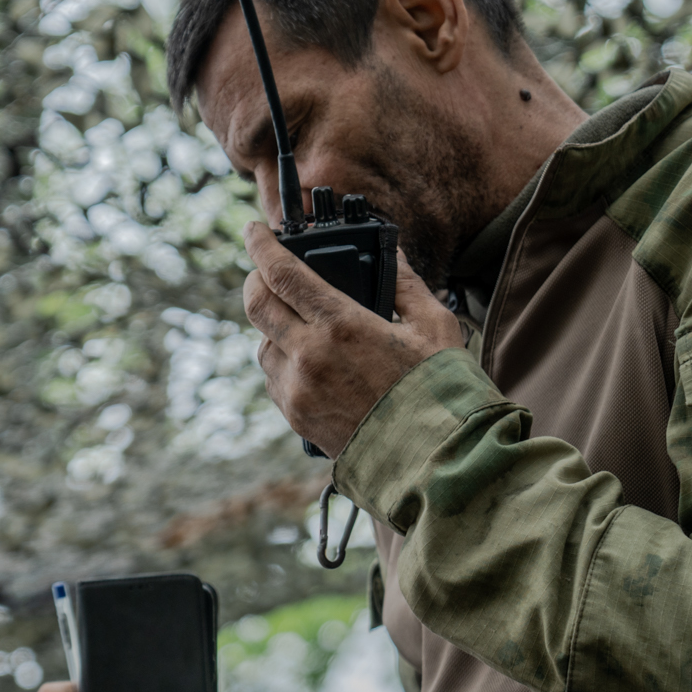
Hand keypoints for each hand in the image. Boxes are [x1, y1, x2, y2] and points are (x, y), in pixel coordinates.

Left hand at [242, 221, 464, 456]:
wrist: (433, 461)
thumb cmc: (439, 391)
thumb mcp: (435, 327)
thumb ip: (407, 284)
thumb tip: (392, 253)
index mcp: (341, 325)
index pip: (282, 273)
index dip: (260, 246)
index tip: (252, 230)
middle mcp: (309, 355)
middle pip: (257, 304)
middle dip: (255, 279)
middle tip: (264, 270)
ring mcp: (298, 389)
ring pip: (262, 343)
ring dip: (272, 325)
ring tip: (298, 322)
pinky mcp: (295, 417)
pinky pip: (273, 378)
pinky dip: (282, 360)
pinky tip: (308, 361)